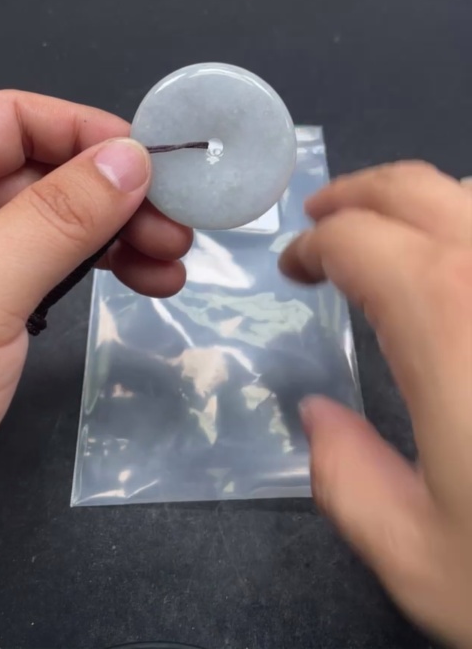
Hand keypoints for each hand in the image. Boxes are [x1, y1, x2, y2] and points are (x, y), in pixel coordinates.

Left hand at [0, 91, 191, 531]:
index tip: (149, 162)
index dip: (82, 132)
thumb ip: (58, 218)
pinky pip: (49, 265)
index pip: (6, 119)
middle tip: (176, 224)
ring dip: (119, 233)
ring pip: (54, 218)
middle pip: (41, 167)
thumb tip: (133, 158)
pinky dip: (99, 269)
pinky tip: (147, 281)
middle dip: (114, 193)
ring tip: (173, 260)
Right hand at [280, 162, 471, 647]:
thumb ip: (347, 479)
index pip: (357, 240)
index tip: (298, 270)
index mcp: (449, 317)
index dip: (314, 246)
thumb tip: (318, 418)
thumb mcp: (424, 557)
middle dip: (358, 194)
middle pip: (418, 188)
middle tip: (326, 218)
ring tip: (399, 239)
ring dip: (427, 203)